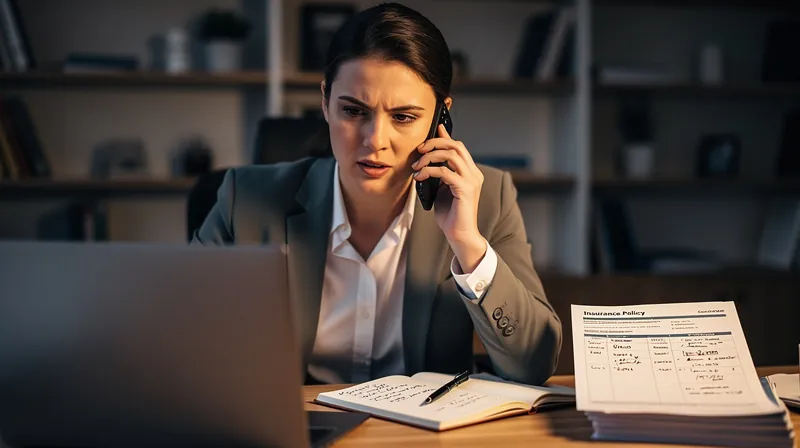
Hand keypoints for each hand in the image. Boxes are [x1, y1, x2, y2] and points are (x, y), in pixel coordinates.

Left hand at [412, 124, 486, 272]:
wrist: (459, 234)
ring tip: (416, 166)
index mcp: (470, 172)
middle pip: (456, 146)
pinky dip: (429, 171)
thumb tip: (429, 160)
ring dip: (429, 157)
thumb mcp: (442, 188)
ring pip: (451, 155)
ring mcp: (471, 181)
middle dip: (434, 144)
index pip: (459, 147)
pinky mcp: (465, 189)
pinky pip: (445, 172)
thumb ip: (439, 173)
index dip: (445, 136)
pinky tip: (420, 177)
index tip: (433, 130)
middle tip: (419, 150)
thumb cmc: (450, 214)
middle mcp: (474, 174)